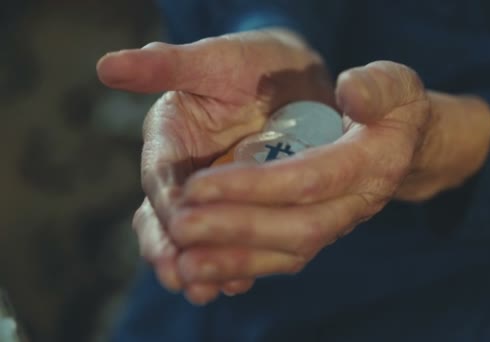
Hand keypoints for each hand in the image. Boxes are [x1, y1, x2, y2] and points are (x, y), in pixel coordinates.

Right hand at [97, 29, 335, 301]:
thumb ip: (165, 65)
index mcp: (169, 139)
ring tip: (205, 289)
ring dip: (198, 266)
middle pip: (166, 219)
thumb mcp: (211, 59)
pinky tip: (237, 281)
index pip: (159, 177)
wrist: (292, 79)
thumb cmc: (249, 63)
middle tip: (177, 275)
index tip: (177, 224)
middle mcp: (185, 173)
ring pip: (195, 239)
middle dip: (168, 248)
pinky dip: (230, 263)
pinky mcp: (243, 209)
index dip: (165, 202)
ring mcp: (214, 196)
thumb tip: (107, 67)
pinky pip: (230, 242)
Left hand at [169, 61, 432, 300]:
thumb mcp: (393, 84)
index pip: (312, 179)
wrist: (402, 146)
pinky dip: (240, 268)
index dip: (256, 185)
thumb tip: (348, 92)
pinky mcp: (318, 233)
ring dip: (234, 261)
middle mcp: (356, 204)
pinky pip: (281, 259)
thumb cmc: (392, 107)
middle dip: (237, 229)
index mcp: (373, 163)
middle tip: (181, 227)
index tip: (200, 183)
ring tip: (183, 266)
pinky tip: (200, 271)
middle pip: (297, 228)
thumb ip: (375, 86)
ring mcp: (337, 224)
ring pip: (287, 253)